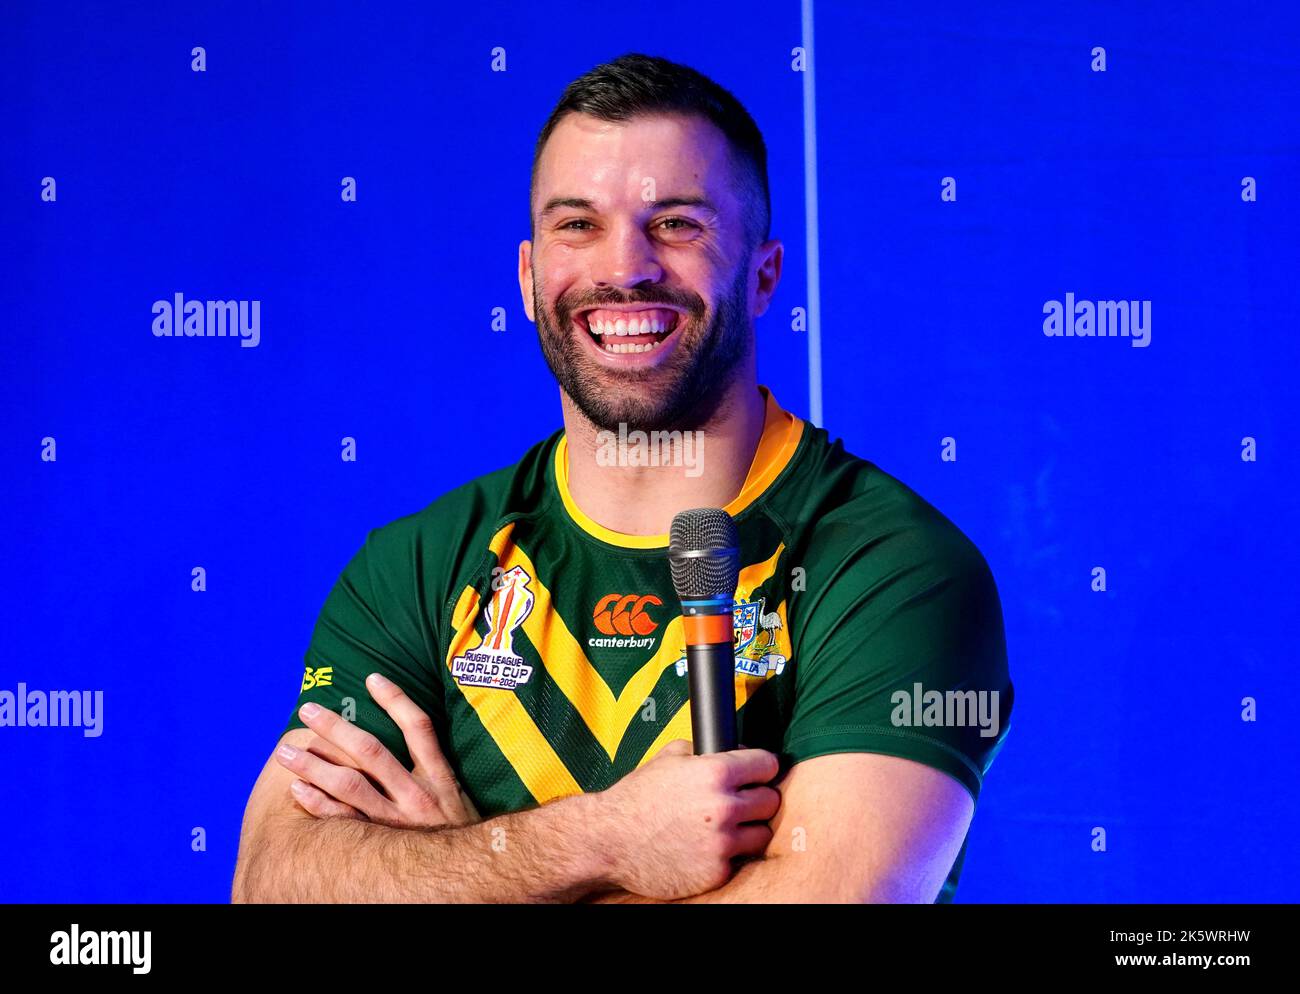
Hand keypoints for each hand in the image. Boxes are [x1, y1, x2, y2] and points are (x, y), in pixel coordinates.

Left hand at [275, 672, 479, 828]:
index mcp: (439, 777)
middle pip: (371, 752)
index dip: (396, 700)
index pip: (418, 728)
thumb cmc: (459, 830)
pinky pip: (341, 821)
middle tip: (307, 709)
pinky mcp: (378, 843)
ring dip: (314, 765)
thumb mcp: (458, 794)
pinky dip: (317, 803)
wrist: (467, 873)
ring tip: (286, 751)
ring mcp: (395, 821)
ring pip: (349, 785)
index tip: (372, 678)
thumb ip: (436, 768)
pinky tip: (296, 788)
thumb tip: (414, 732)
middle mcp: (416, 795)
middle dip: (336, 727)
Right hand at [594, 739, 780, 899]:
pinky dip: (729, 855)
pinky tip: (708, 847)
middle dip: (757, 799)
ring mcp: (722, 843)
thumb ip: (704, 752)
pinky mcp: (717, 872)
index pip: (768, 765)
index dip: (762, 768)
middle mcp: (725, 807)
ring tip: (727, 827)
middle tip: (741, 802)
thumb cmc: (636, 798)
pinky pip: (740, 860)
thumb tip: (733, 751)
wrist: (610, 840)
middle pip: (771, 800)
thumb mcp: (669, 757)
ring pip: (763, 833)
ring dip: (749, 830)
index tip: (758, 774)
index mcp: (716, 772)